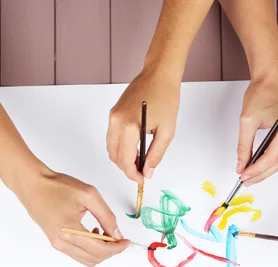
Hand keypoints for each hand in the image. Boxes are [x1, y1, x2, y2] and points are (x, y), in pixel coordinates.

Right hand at [16, 169, 130, 266]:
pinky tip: (93, 232)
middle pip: (94, 258)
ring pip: (86, 259)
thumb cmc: (56, 186)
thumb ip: (106, 216)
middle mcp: (62, 242)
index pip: (100, 250)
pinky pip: (77, 253)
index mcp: (70, 231)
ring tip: (105, 232)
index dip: (117, 248)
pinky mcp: (55, 241)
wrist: (32, 184)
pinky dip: (90, 248)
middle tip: (119, 238)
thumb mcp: (89, 195)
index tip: (126, 241)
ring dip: (100, 251)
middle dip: (111, 250)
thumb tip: (117, 233)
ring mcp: (57, 244)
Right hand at [107, 68, 180, 182]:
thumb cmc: (166, 98)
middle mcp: (116, 122)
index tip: (141, 179)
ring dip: (122, 158)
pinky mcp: (113, 113)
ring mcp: (112, 117)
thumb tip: (148, 171)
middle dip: (126, 168)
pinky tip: (134, 148)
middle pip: (114, 156)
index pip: (125, 160)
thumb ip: (156, 154)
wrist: (158, 75)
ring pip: (110, 148)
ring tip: (139, 160)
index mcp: (130, 127)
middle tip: (142, 172)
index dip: (133, 174)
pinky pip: (111, 137)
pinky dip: (120, 147)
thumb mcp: (167, 131)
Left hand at [237, 76, 277, 184]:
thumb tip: (241, 164)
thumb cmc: (262, 91)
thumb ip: (244, 145)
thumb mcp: (247, 119)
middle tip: (245, 180)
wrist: (271, 77)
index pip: (272, 156)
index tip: (244, 176)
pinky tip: (258, 166)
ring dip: (265, 170)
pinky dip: (270, 161)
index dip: (257, 169)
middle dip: (261, 174)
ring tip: (250, 176)